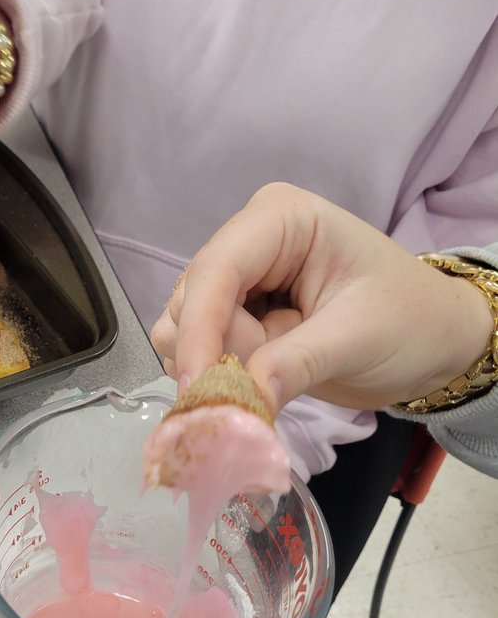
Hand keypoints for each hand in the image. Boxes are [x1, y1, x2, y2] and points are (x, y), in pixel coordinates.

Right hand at [150, 183, 493, 413]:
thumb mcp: (360, 339)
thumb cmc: (412, 321)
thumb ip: (296, 364)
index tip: (198, 385)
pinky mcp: (234, 316)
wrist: (434, 342)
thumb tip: (242, 399)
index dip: (199, 328)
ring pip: (183, 328)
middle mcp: (248, 241)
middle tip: (264, 384)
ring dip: (217, 366)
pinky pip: (196, 349)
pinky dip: (218, 375)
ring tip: (277, 375)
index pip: (217, 269)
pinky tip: (261, 381)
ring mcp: (238, 280)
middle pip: (191, 300)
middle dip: (216, 351)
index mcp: (281, 219)